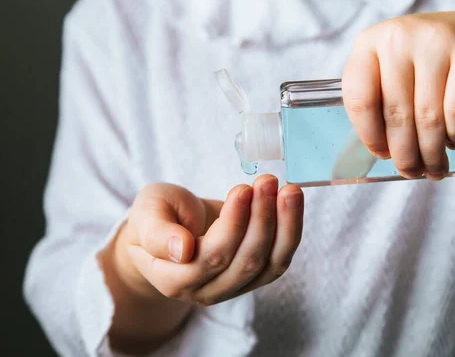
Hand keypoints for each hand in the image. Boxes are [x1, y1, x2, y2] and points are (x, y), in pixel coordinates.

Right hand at [117, 175, 303, 304]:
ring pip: (268, 265)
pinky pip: (279, 260)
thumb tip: (182, 250)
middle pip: (244, 262)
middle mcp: (205, 291)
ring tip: (288, 191)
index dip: (232, 225)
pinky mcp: (254, 277)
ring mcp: (233, 288)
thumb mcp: (145, 214)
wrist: (172, 228)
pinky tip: (291, 203)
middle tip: (267, 181)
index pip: (211, 257)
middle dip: (261, 218)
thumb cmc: (157, 217)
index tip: (242, 189)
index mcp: (173, 279)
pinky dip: (290, 231)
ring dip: (284, 226)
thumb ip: (156, 233)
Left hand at [342, 11, 454, 179]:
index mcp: (370, 43)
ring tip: (434, 169)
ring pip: (428, 117)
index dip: (369, 135)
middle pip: (396, 113)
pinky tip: (454, 142)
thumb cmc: (425, 60)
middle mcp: (400, 37)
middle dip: (405, 154)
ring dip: (431, 153)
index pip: (360, 99)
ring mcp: (436, 41)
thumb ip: (379, 98)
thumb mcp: (393, 67)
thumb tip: (381, 154)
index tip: (382, 155)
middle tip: (412, 172)